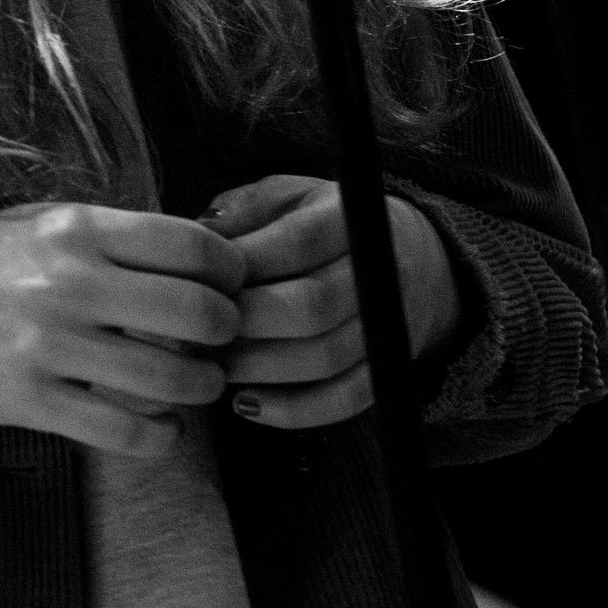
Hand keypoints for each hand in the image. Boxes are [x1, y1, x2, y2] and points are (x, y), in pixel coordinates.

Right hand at [0, 200, 247, 460]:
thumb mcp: (35, 222)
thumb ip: (107, 236)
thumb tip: (193, 255)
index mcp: (75, 228)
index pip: (192, 245)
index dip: (230, 271)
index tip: (230, 286)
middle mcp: (69, 282)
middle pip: (197, 313)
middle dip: (226, 333)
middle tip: (221, 341)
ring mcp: (49, 345)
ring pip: (170, 378)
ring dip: (200, 388)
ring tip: (195, 385)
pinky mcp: (30, 400)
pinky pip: (124, 430)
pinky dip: (161, 437)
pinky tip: (161, 428)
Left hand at [201, 173, 462, 429]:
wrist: (407, 255)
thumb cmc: (323, 223)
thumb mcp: (288, 197)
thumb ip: (246, 209)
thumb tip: (200, 233)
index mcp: (349, 219)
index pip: (300, 241)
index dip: (248, 262)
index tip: (204, 277)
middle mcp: (377, 273)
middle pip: (313, 306)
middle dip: (249, 321)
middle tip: (202, 327)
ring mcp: (387, 325)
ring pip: (325, 358)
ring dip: (261, 368)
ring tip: (215, 364)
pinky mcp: (388, 369)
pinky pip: (343, 400)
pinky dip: (293, 410)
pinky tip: (247, 403)